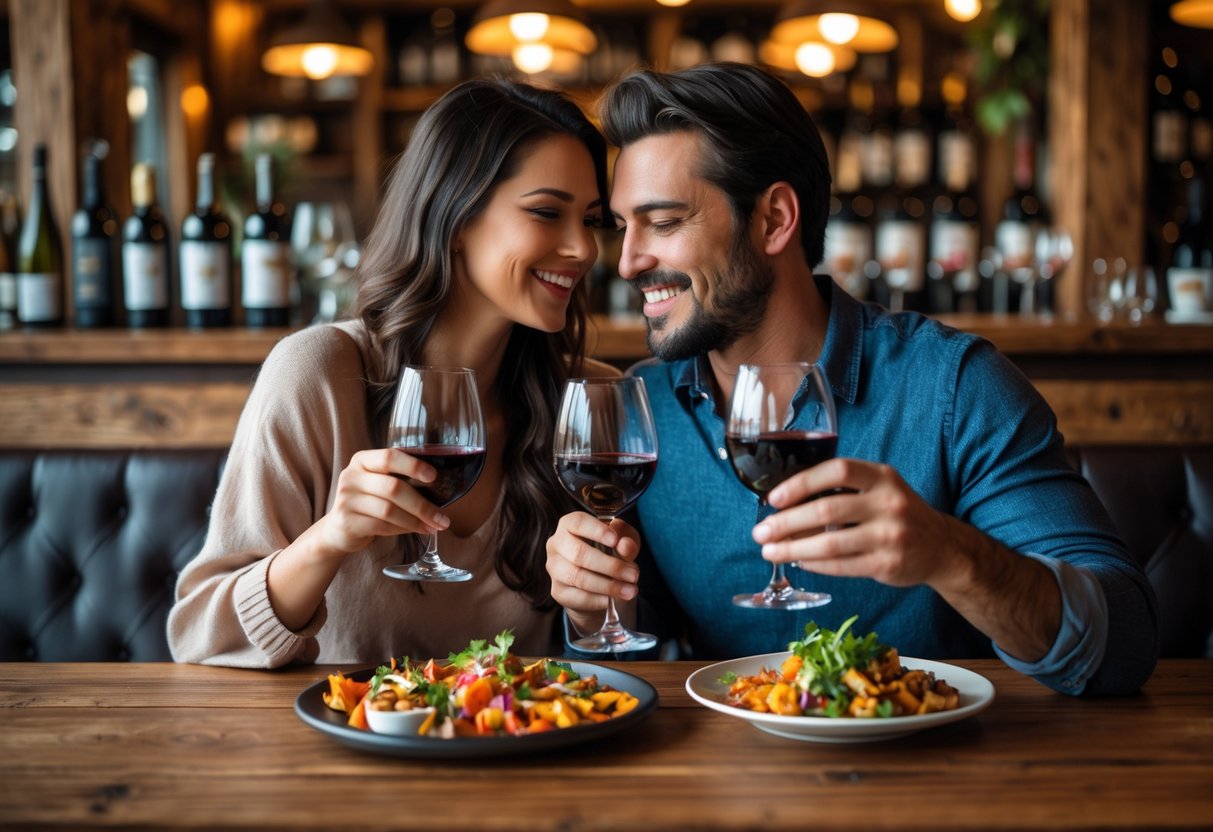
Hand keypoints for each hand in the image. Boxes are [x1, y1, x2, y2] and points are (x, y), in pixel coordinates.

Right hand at [315, 448, 450, 556]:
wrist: (338, 529)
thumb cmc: (368, 502)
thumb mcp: (378, 482)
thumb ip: (399, 478)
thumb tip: (441, 487)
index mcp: (362, 460)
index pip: (389, 457)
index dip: (413, 465)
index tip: (434, 476)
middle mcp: (351, 476)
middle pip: (393, 488)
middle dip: (422, 505)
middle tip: (442, 518)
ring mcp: (346, 499)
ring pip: (389, 510)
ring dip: (416, 521)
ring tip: (433, 527)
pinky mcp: (348, 522)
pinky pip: (382, 526)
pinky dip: (403, 529)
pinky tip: (415, 530)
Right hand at [545, 513, 641, 632]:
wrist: (598, 583)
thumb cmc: (609, 552)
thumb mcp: (624, 540)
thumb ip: (627, 539)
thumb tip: (625, 546)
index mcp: (569, 524)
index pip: (578, 522)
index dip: (597, 531)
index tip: (616, 540)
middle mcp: (556, 544)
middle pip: (578, 553)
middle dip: (610, 566)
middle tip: (634, 574)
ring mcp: (554, 568)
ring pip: (579, 578)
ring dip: (609, 586)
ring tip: (630, 591)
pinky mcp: (558, 591)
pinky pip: (578, 597)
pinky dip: (599, 599)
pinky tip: (613, 599)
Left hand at [752, 458, 965, 590]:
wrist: (942, 547)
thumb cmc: (897, 513)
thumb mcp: (880, 488)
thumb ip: (843, 489)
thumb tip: (786, 502)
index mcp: (882, 476)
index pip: (836, 471)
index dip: (801, 483)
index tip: (774, 498)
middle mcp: (889, 503)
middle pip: (826, 510)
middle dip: (786, 523)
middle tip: (760, 532)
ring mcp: (890, 535)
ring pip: (830, 544)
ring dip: (793, 548)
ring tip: (770, 551)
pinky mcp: (888, 565)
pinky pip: (841, 566)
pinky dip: (814, 564)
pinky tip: (798, 560)